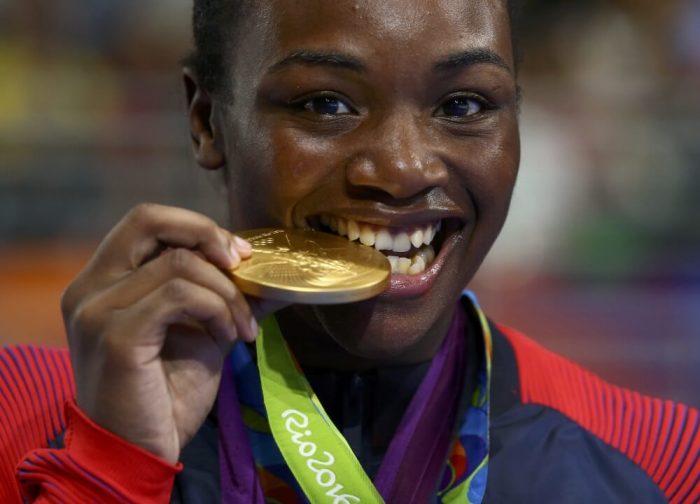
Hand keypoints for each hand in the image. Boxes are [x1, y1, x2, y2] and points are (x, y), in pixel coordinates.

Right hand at [61, 203, 275, 462]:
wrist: (139, 452)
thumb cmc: (165, 394)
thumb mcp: (203, 333)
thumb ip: (227, 298)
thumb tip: (274, 276)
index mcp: (103, 282)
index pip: (147, 222)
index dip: (197, 227)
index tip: (238, 255)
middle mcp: (90, 288)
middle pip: (149, 219)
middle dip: (207, 234)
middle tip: (242, 264)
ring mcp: (97, 310)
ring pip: (179, 263)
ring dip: (226, 291)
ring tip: (242, 326)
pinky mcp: (116, 334)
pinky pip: (179, 295)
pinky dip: (216, 308)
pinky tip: (229, 334)